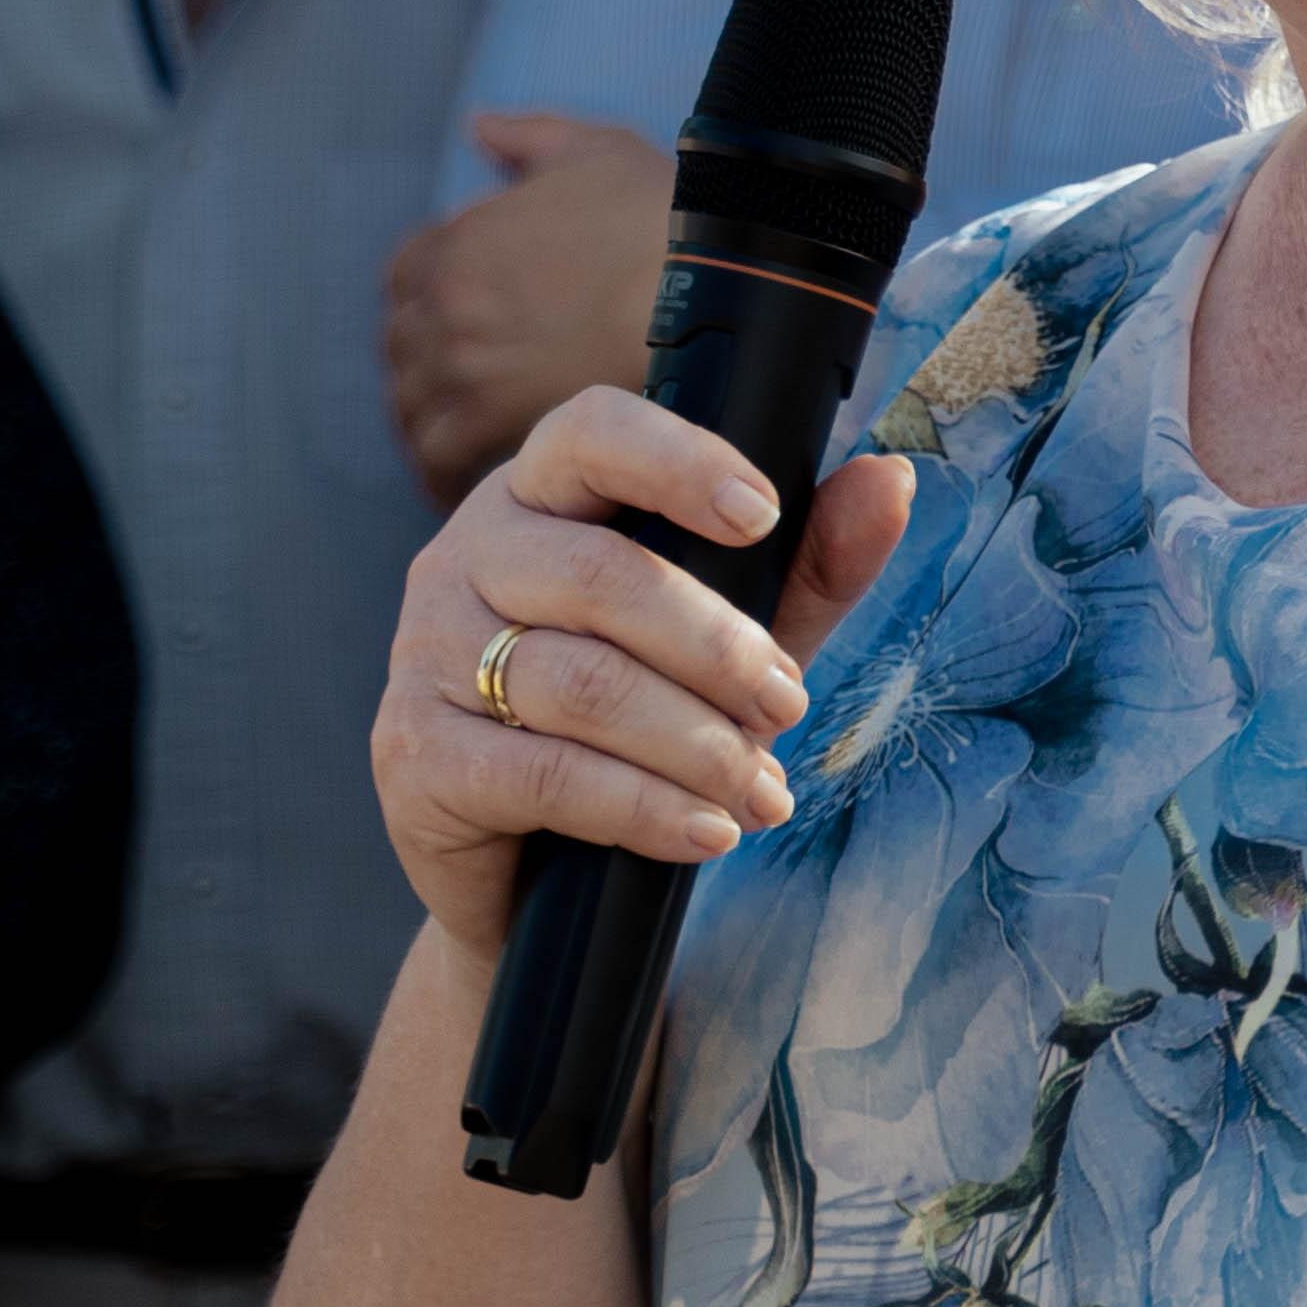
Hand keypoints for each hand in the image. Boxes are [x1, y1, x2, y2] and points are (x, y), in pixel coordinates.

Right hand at [370, 388, 913, 956]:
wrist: (529, 872)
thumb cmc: (635, 723)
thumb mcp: (733, 637)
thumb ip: (807, 562)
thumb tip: (891, 480)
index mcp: (538, 497)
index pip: (592, 434)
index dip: (679, 463)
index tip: (765, 516)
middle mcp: (464, 556)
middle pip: (601, 577)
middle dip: (718, 647)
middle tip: (790, 705)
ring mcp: (425, 654)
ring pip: (581, 684)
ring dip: (696, 746)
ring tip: (765, 792)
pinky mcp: (414, 753)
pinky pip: (544, 772)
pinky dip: (643, 807)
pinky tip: (703, 832)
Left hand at [384, 116, 677, 506]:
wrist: (717, 297)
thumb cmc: (665, 222)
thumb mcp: (595, 151)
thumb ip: (528, 138)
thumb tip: (479, 128)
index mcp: (460, 238)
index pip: (406, 276)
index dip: (434, 299)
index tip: (463, 322)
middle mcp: (445, 303)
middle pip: (402, 347)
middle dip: (429, 364)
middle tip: (470, 389)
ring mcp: (461, 367)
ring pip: (412, 407)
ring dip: (434, 422)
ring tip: (471, 443)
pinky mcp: (488, 425)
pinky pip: (438, 459)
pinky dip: (446, 473)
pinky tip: (477, 481)